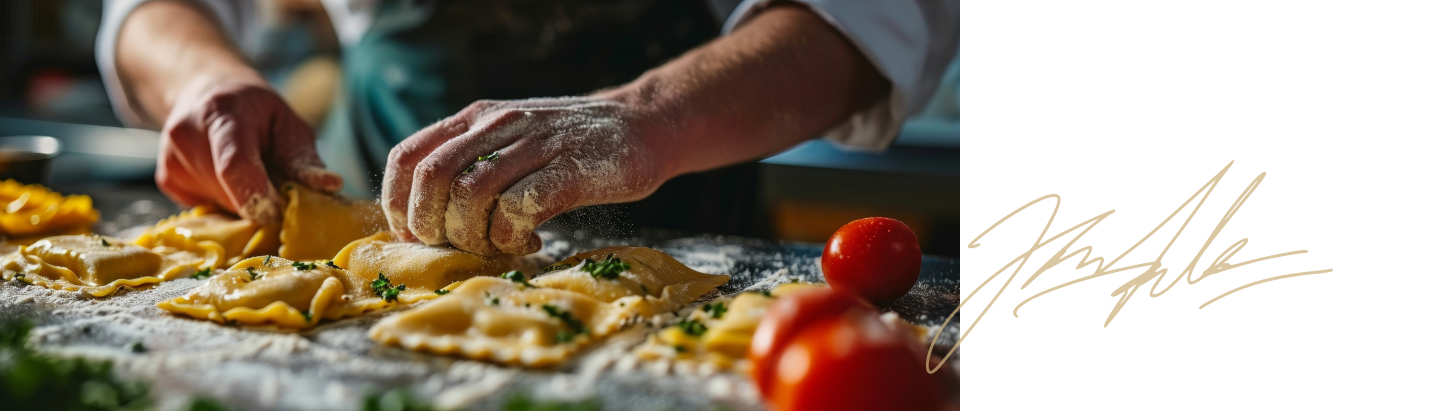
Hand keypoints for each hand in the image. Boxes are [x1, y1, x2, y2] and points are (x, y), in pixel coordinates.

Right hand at [156, 79, 342, 223]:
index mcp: (222, 113)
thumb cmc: (258, 113)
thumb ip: (303, 158)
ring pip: (218, 205)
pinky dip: (225, 203)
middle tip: (276, 187)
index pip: (235, 165)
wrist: (209, 95)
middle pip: (229, 193)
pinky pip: (205, 208)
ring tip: (251, 174)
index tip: (281, 215)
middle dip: (260, 201)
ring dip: (243, 203)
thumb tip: (331, 185)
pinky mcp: (166, 179)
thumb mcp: (288, 124)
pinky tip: (228, 179)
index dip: (260, 197)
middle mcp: (186, 134)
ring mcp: (171, 158)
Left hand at [382, 97, 669, 254]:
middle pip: (432, 178)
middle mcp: (498, 124)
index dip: (398, 205)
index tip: (414, 237)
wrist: (644, 125)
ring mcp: (535, 145)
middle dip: (432, 226)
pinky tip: (531, 242)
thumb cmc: (572, 147)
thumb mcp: (512, 140)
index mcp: (476, 119)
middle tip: (456, 248)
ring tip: (498, 246)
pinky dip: (512, 238)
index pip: (408, 157)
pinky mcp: (569, 171)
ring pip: (471, 195)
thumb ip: (473, 164)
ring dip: (474, 236)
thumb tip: (426, 220)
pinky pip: (518, 209)